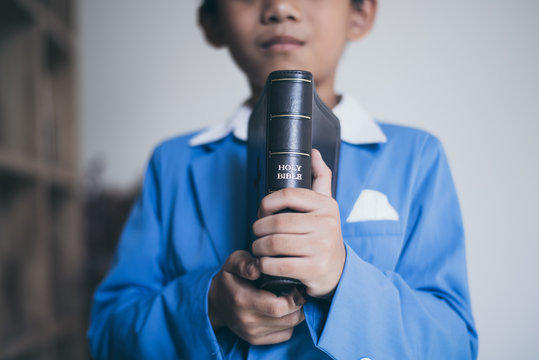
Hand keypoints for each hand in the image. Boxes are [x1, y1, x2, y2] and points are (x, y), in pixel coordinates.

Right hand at [208, 250, 305, 344]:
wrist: (216, 302)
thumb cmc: (230, 278)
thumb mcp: (233, 262)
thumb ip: (245, 262)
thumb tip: (258, 267)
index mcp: (242, 300)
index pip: (278, 307)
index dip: (293, 297)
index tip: (295, 285)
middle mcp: (247, 321)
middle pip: (288, 318)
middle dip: (297, 304)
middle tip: (296, 290)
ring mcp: (252, 333)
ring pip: (290, 326)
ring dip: (296, 312)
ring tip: (290, 298)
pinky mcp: (256, 340)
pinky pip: (285, 334)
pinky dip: (289, 322)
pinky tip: (283, 310)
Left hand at [252, 149, 345, 297]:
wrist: (338, 269)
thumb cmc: (324, 233)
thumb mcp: (326, 205)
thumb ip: (320, 178)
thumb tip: (313, 152)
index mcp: (326, 205)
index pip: (288, 194)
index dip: (267, 202)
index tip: (261, 211)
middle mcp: (326, 225)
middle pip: (278, 222)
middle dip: (258, 228)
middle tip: (255, 232)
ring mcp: (321, 248)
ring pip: (275, 244)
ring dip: (258, 247)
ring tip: (257, 247)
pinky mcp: (313, 270)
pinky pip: (278, 265)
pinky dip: (265, 264)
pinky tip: (264, 263)